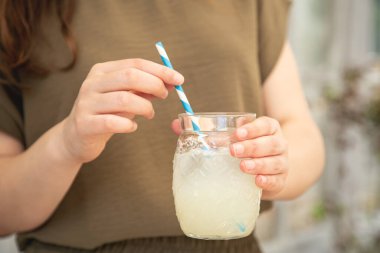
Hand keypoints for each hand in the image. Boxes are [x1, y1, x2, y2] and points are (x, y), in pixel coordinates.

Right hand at [62, 58, 183, 163]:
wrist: (76, 137)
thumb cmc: (106, 113)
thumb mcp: (126, 96)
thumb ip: (145, 88)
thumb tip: (172, 82)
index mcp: (102, 71)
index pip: (135, 64)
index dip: (160, 70)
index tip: (179, 80)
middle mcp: (92, 83)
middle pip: (130, 76)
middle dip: (154, 85)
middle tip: (164, 95)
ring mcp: (86, 103)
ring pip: (124, 99)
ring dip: (145, 107)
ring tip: (150, 114)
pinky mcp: (85, 124)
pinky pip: (113, 122)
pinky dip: (129, 124)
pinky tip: (132, 126)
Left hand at [230, 116, 288, 198]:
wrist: (269, 169)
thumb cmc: (252, 149)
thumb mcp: (244, 138)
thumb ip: (232, 135)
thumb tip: (214, 138)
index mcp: (272, 129)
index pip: (266, 125)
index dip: (252, 129)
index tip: (238, 133)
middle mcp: (280, 144)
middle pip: (271, 144)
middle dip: (251, 147)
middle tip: (234, 150)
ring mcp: (283, 163)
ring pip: (275, 162)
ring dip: (258, 164)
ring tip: (243, 166)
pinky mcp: (281, 180)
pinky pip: (277, 181)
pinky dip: (267, 181)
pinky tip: (257, 180)